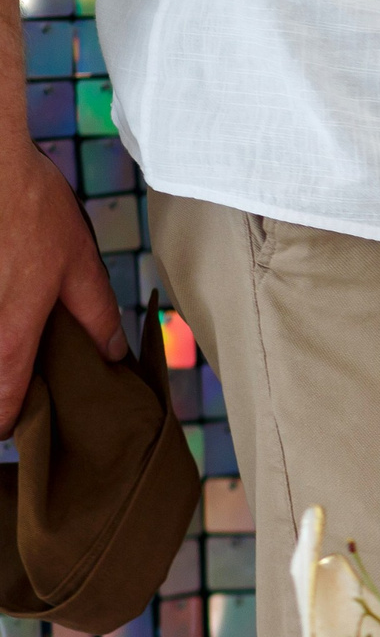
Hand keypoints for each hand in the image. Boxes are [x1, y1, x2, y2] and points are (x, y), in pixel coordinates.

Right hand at [0, 141, 122, 432]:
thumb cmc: (28, 207)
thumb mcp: (78, 263)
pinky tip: (3, 293)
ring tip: (14, 322)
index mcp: (9, 335)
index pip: (4, 401)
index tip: (15, 429)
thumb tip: (112, 354)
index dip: (9, 422)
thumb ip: (95, 313)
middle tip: (16, 389)